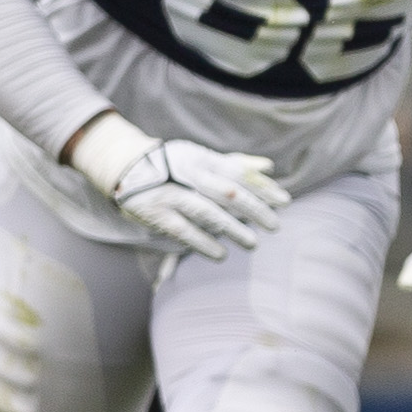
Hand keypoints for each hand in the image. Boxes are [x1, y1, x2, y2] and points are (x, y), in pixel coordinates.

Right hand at [68, 112, 291, 259]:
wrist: (127, 169)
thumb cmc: (175, 164)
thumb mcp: (202, 157)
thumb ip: (235, 163)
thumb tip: (269, 167)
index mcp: (202, 158)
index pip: (238, 173)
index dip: (263, 188)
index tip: (284, 202)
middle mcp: (187, 174)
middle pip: (227, 193)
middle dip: (255, 210)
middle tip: (275, 226)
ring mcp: (171, 194)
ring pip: (207, 213)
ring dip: (233, 230)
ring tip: (253, 243)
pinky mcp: (157, 214)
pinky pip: (184, 231)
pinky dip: (204, 244)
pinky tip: (221, 254)